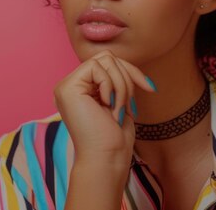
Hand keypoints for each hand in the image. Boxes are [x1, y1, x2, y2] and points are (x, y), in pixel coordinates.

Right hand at [53, 49, 156, 163]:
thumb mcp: (120, 100)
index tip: (149, 88)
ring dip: (122, 85)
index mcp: (82, 88)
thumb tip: (127, 64)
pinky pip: (96, 67)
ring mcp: (66, 86)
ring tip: (120, 109)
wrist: (107, 159)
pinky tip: (108, 105)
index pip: (109, 62)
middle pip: (107, 57)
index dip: (131, 71)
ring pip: (105, 60)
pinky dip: (110, 85)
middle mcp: (71, 85)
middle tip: (129, 104)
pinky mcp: (67, 88)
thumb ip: (117, 80)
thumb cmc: (115, 138)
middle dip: (127, 77)